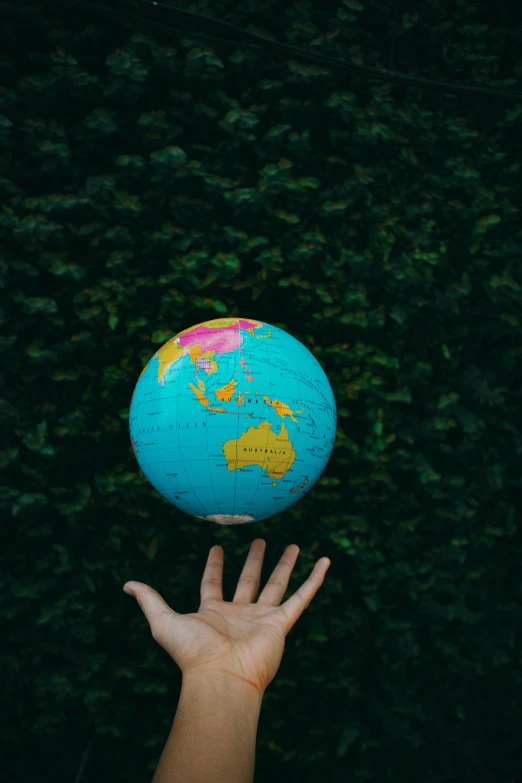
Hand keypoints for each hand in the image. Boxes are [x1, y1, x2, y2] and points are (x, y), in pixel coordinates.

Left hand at [123, 539, 330, 693]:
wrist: (220, 678)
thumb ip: (149, 599)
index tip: (218, 547)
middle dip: (255, 561)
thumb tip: (126, 584)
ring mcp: (261, 619)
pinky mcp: (281, 624)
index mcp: (213, 612)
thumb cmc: (192, 653)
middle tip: (260, 540)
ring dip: (285, 565)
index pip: (214, 584)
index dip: (215, 566)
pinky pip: (302, 598)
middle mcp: (238, 614)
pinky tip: (324, 562)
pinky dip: (314, 580)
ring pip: (277, 585)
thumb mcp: (163, 620)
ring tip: (292, 544)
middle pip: (249, 581)